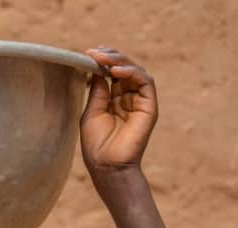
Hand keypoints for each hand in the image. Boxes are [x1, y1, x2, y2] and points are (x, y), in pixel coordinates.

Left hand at [80, 47, 157, 175]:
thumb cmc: (96, 144)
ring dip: (120, 62)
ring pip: (136, 71)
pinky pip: (146, 82)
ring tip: (103, 59)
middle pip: (124, 69)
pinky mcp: (150, 106)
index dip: (102, 61)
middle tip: (95, 52)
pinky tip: (116, 72)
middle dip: (110, 57)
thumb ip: (98, 90)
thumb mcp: (92, 111)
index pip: (112, 73)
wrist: (107, 166)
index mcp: (113, 99)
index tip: (88, 53)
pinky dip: (132, 73)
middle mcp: (128, 97)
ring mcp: (140, 101)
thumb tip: (98, 68)